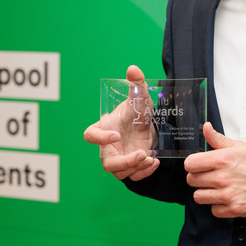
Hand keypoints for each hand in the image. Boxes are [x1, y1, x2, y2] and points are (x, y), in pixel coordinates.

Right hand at [83, 65, 159, 180]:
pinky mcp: (130, 167)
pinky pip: (132, 176)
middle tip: (142, 154)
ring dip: (136, 168)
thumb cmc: (137, 111)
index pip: (91, 136)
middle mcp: (107, 147)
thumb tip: (133, 68)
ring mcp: (118, 158)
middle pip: (107, 163)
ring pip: (119, 173)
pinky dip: (143, 173)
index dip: (100, 138)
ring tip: (151, 158)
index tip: (116, 135)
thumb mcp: (139, 97)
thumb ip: (136, 84)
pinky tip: (155, 162)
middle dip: (124, 162)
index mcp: (103, 129)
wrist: (147, 125)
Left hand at [184, 122, 245, 217]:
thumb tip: (206, 128)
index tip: (199, 165)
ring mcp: (228, 195)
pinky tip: (228, 198)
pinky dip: (219, 206)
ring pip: (199, 197)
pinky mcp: (234, 210)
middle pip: (192, 180)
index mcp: (223, 159)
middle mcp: (223, 178)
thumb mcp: (242, 146)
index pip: (190, 164)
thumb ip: (219, 139)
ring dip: (206, 193)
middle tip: (210, 176)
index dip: (193, 164)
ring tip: (218, 188)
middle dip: (199, 178)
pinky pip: (213, 210)